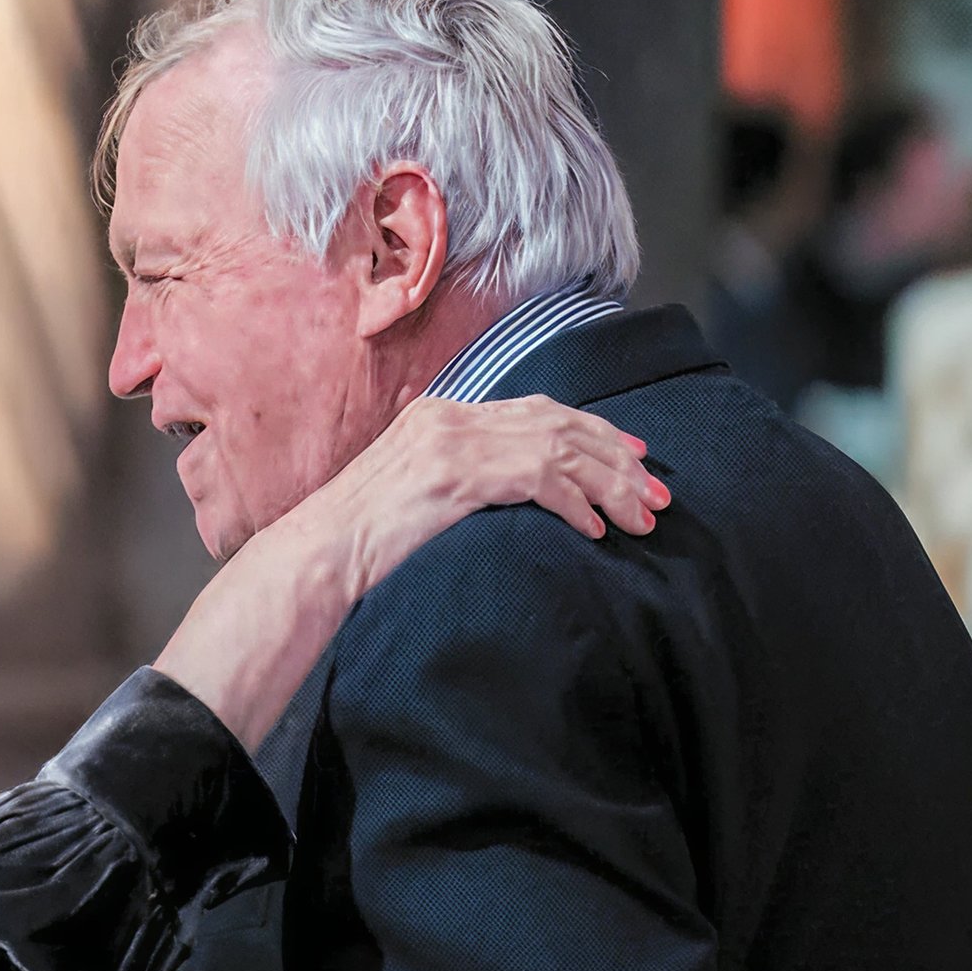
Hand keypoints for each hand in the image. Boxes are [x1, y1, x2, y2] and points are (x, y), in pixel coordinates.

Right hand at [156, 395, 665, 749]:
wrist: (314, 561)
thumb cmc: (356, 546)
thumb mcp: (412, 498)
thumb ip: (459, 483)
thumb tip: (509, 499)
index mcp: (439, 415)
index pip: (536, 410)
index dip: (593, 432)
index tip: (634, 460)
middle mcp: (449, 417)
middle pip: (558, 422)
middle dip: (617, 459)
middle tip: (657, 493)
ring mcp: (451, 442)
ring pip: (559, 448)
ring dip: (610, 485)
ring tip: (642, 518)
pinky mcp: (455, 474)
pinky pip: (539, 479)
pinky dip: (576, 503)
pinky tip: (596, 531)